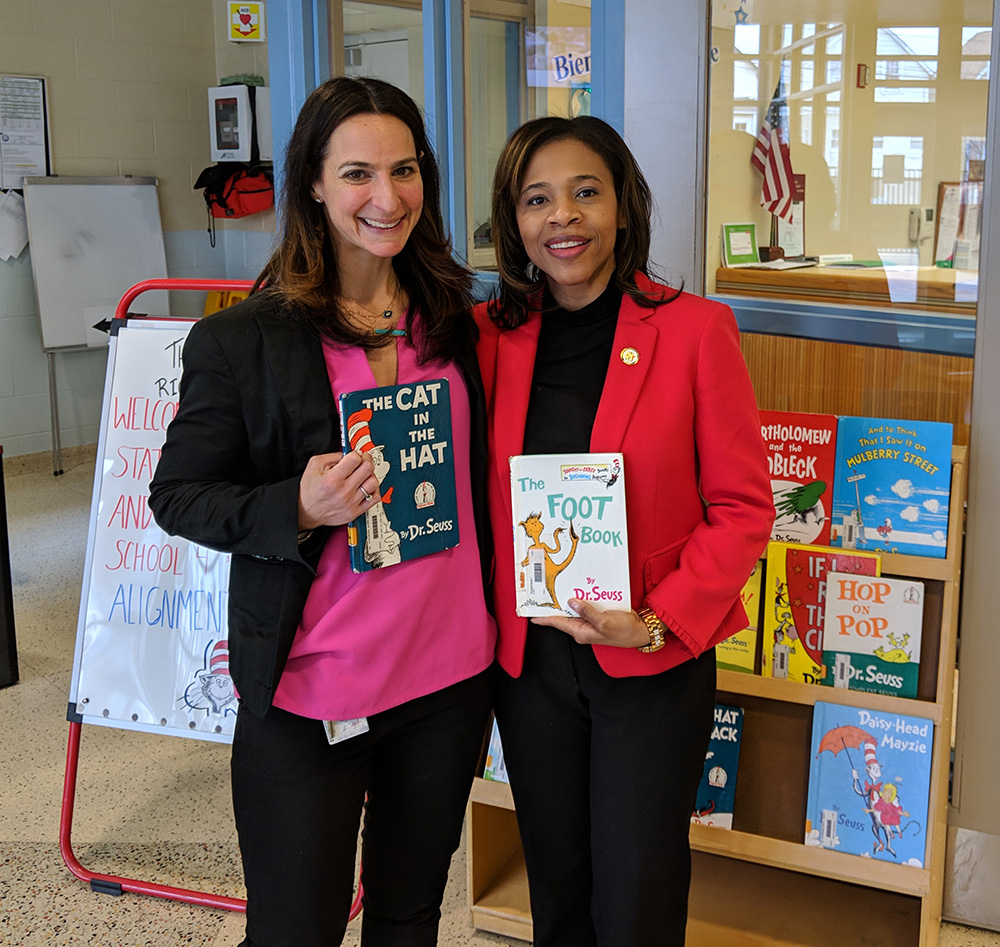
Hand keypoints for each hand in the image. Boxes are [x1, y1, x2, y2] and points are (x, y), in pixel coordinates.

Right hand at [297, 450, 378, 528]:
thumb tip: (347, 453)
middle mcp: (343, 491)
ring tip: (365, 474)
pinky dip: (374, 490)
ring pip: (373, 482)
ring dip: (371, 475)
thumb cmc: (309, 490)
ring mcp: (351, 503)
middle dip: (366, 459)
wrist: (305, 511)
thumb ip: (331, 456)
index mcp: (333, 479)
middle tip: (364, 459)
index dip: (357, 453)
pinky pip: (374, 498)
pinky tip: (368, 486)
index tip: (356, 454)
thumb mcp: (313, 466)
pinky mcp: (355, 511)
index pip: (355, 459)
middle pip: (367, 468)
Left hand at [531, 599, 653, 648]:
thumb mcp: (604, 621)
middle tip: (541, 594)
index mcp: (581, 632)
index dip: (544, 618)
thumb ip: (587, 611)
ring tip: (556, 587)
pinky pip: (585, 607)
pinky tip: (580, 589)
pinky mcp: (597, 617)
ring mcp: (590, 623)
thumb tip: (571, 601)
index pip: (557, 623)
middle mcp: (583, 628)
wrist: (641, 631)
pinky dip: (582, 599)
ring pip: (574, 610)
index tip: (531, 614)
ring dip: (568, 600)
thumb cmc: (624, 630)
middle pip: (563, 616)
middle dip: (553, 606)